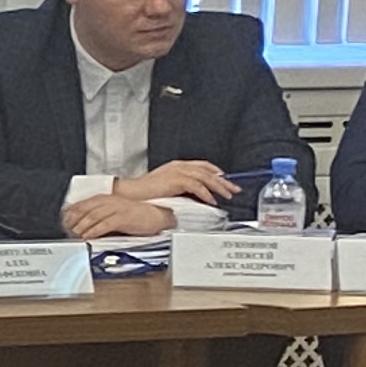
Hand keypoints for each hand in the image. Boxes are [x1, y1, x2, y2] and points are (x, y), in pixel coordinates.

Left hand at [63, 191, 173, 240]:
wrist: (155, 215)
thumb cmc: (135, 216)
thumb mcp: (114, 212)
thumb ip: (100, 216)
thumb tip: (82, 226)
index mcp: (105, 199)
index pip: (82, 204)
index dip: (70, 215)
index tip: (64, 224)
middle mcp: (109, 201)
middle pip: (84, 210)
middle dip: (74, 222)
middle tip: (68, 232)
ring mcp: (116, 208)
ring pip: (92, 216)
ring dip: (82, 227)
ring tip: (76, 235)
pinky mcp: (123, 217)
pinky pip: (104, 224)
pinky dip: (93, 231)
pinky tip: (88, 237)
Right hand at [112, 161, 239, 207]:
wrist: (131, 193)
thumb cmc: (144, 192)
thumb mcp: (166, 186)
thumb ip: (180, 187)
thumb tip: (194, 196)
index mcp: (177, 166)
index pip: (202, 165)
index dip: (215, 172)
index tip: (224, 179)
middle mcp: (179, 166)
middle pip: (207, 171)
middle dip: (223, 180)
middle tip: (234, 189)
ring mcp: (178, 171)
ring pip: (205, 177)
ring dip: (218, 187)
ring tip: (227, 195)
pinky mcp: (176, 180)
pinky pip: (197, 186)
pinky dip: (206, 194)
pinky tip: (211, 200)